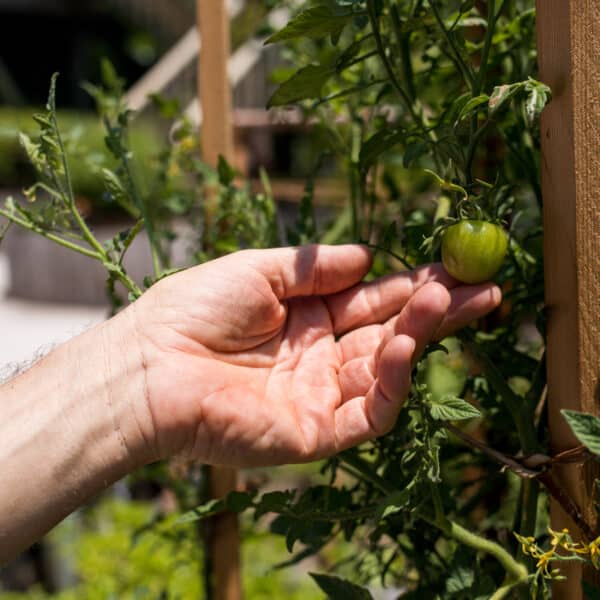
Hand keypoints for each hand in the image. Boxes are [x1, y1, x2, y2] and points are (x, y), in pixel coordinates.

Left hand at [128, 244, 500, 466]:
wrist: (150, 365)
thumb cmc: (195, 309)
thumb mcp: (260, 270)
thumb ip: (315, 266)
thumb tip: (368, 256)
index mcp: (306, 318)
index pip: (372, 301)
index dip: (410, 286)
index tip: (450, 266)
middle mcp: (319, 356)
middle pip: (391, 334)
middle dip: (437, 312)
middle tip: (484, 288)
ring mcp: (320, 396)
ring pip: (386, 370)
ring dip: (419, 337)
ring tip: (447, 300)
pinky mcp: (315, 432)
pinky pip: (368, 411)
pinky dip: (390, 381)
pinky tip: (402, 345)